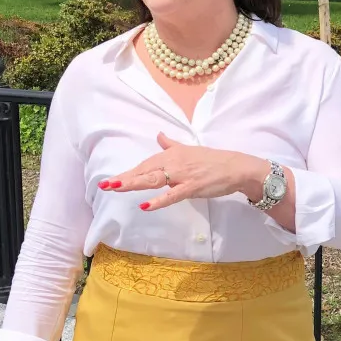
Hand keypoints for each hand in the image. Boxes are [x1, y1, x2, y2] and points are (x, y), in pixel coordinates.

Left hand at [99, 132, 267, 210]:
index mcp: (171, 154)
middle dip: (125, 179)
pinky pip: (172, 195)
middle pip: (145, 171)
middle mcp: (174, 162)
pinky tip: (145, 205)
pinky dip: (158, 200)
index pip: (146, 165)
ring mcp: (182, 175)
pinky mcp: (192, 187)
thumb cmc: (212, 161)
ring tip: (116, 188)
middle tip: (105, 185)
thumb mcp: (189, 149)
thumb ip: (171, 145)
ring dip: (134, 183)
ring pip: (154, 180)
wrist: (235, 167)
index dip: (128, 173)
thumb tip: (159, 136)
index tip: (111, 181)